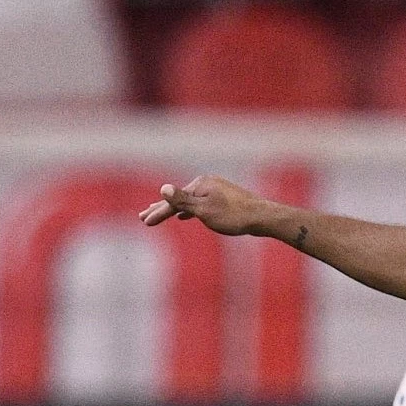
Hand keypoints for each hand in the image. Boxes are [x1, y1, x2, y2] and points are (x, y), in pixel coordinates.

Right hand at [140, 175, 267, 234]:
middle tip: (142, 216)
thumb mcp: (204, 210)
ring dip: (173, 209)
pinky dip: (188, 210)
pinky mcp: (223, 199)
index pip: (173, 201)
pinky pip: (199, 204)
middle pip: (178, 198)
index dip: (158, 212)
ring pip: (188, 201)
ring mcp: (215, 190)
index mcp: (199, 185)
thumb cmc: (233, 216)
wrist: (262, 216)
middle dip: (160, 208)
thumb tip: (163, 188)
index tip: (145, 222)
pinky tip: (185, 217)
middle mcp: (206, 183)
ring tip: (160, 215)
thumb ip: (182, 201)